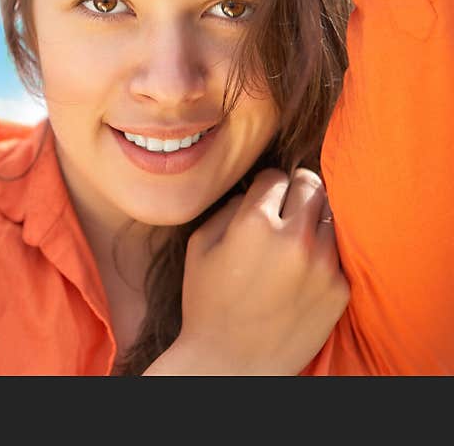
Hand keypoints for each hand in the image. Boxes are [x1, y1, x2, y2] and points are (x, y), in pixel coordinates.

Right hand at [144, 168, 348, 374]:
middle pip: (311, 185)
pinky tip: (304, 267)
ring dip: (314, 219)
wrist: (232, 363)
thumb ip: (227, 209)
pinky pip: (339, 251)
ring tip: (297, 236)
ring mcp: (323, 265)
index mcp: (255, 224)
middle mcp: (294, 239)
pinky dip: (324, 251)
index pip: (275, 176)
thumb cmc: (207, 302)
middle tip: (286, 205)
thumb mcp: (199, 247)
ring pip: (331, 214)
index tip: (261, 199)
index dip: (265, 185)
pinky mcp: (340, 289)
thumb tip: (252, 191)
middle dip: (296, 190)